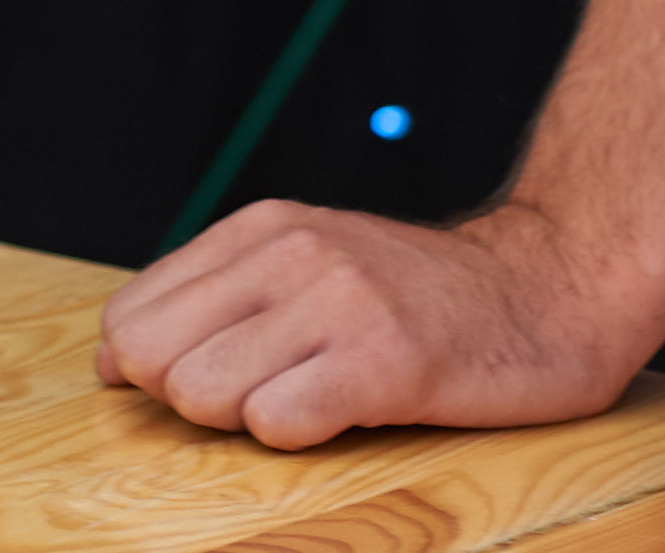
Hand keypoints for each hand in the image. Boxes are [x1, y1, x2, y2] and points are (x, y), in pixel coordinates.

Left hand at [92, 197, 651, 448]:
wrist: (551, 286)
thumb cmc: (422, 295)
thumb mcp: (308, 265)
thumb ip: (216, 299)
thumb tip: (112, 359)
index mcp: (260, 229)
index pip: (131, 313)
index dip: (148, 368)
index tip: (201, 383)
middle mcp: (288, 253)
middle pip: (153, 358)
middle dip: (189, 399)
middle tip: (266, 395)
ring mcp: (337, 303)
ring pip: (203, 393)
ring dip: (244, 420)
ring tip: (312, 400)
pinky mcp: (385, 360)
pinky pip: (278, 422)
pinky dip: (295, 435)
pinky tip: (343, 413)